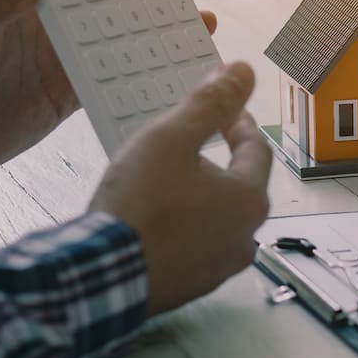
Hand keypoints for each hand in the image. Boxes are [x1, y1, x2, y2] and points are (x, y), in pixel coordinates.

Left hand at [0, 0, 217, 177]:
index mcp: (28, 2)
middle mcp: (53, 26)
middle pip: (112, 2)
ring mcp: (65, 60)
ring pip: (123, 40)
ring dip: (158, 34)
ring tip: (199, 29)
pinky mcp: (70, 95)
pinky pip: (115, 82)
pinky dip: (144, 78)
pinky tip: (174, 75)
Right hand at [89, 62, 271, 315]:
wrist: (101, 277)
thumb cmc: (138, 207)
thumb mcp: (171, 138)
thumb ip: (210, 103)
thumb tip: (242, 72)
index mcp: (249, 200)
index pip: (256, 149)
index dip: (238, 123)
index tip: (224, 111)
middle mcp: (244, 237)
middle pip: (239, 186)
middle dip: (217, 161)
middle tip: (189, 143)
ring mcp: (219, 267)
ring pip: (217, 218)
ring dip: (198, 196)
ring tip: (165, 180)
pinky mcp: (191, 285)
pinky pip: (194, 245)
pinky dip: (181, 227)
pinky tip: (153, 217)